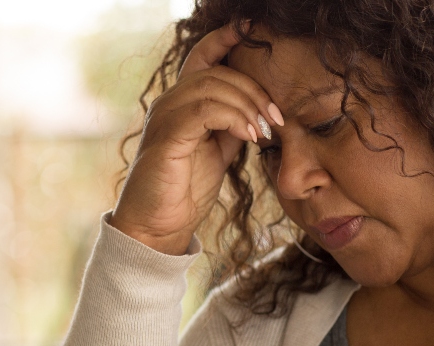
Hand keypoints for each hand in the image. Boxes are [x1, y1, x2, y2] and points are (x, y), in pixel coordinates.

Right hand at [110, 23, 282, 254]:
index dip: (225, 38)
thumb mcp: (216, 153)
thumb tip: (259, 112)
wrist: (158, 227)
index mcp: (181, 103)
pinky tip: (249, 138)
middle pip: (217, 72)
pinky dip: (234, 119)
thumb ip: (231, 127)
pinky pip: (205, 110)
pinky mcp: (167, 136)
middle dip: (254, 90)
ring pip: (212, 86)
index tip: (254, 30)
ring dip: (247, 105)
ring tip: (264, 132)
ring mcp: (165, 117)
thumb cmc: (184, 191)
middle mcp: (169, 103)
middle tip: (275, 119)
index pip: (202, 56)